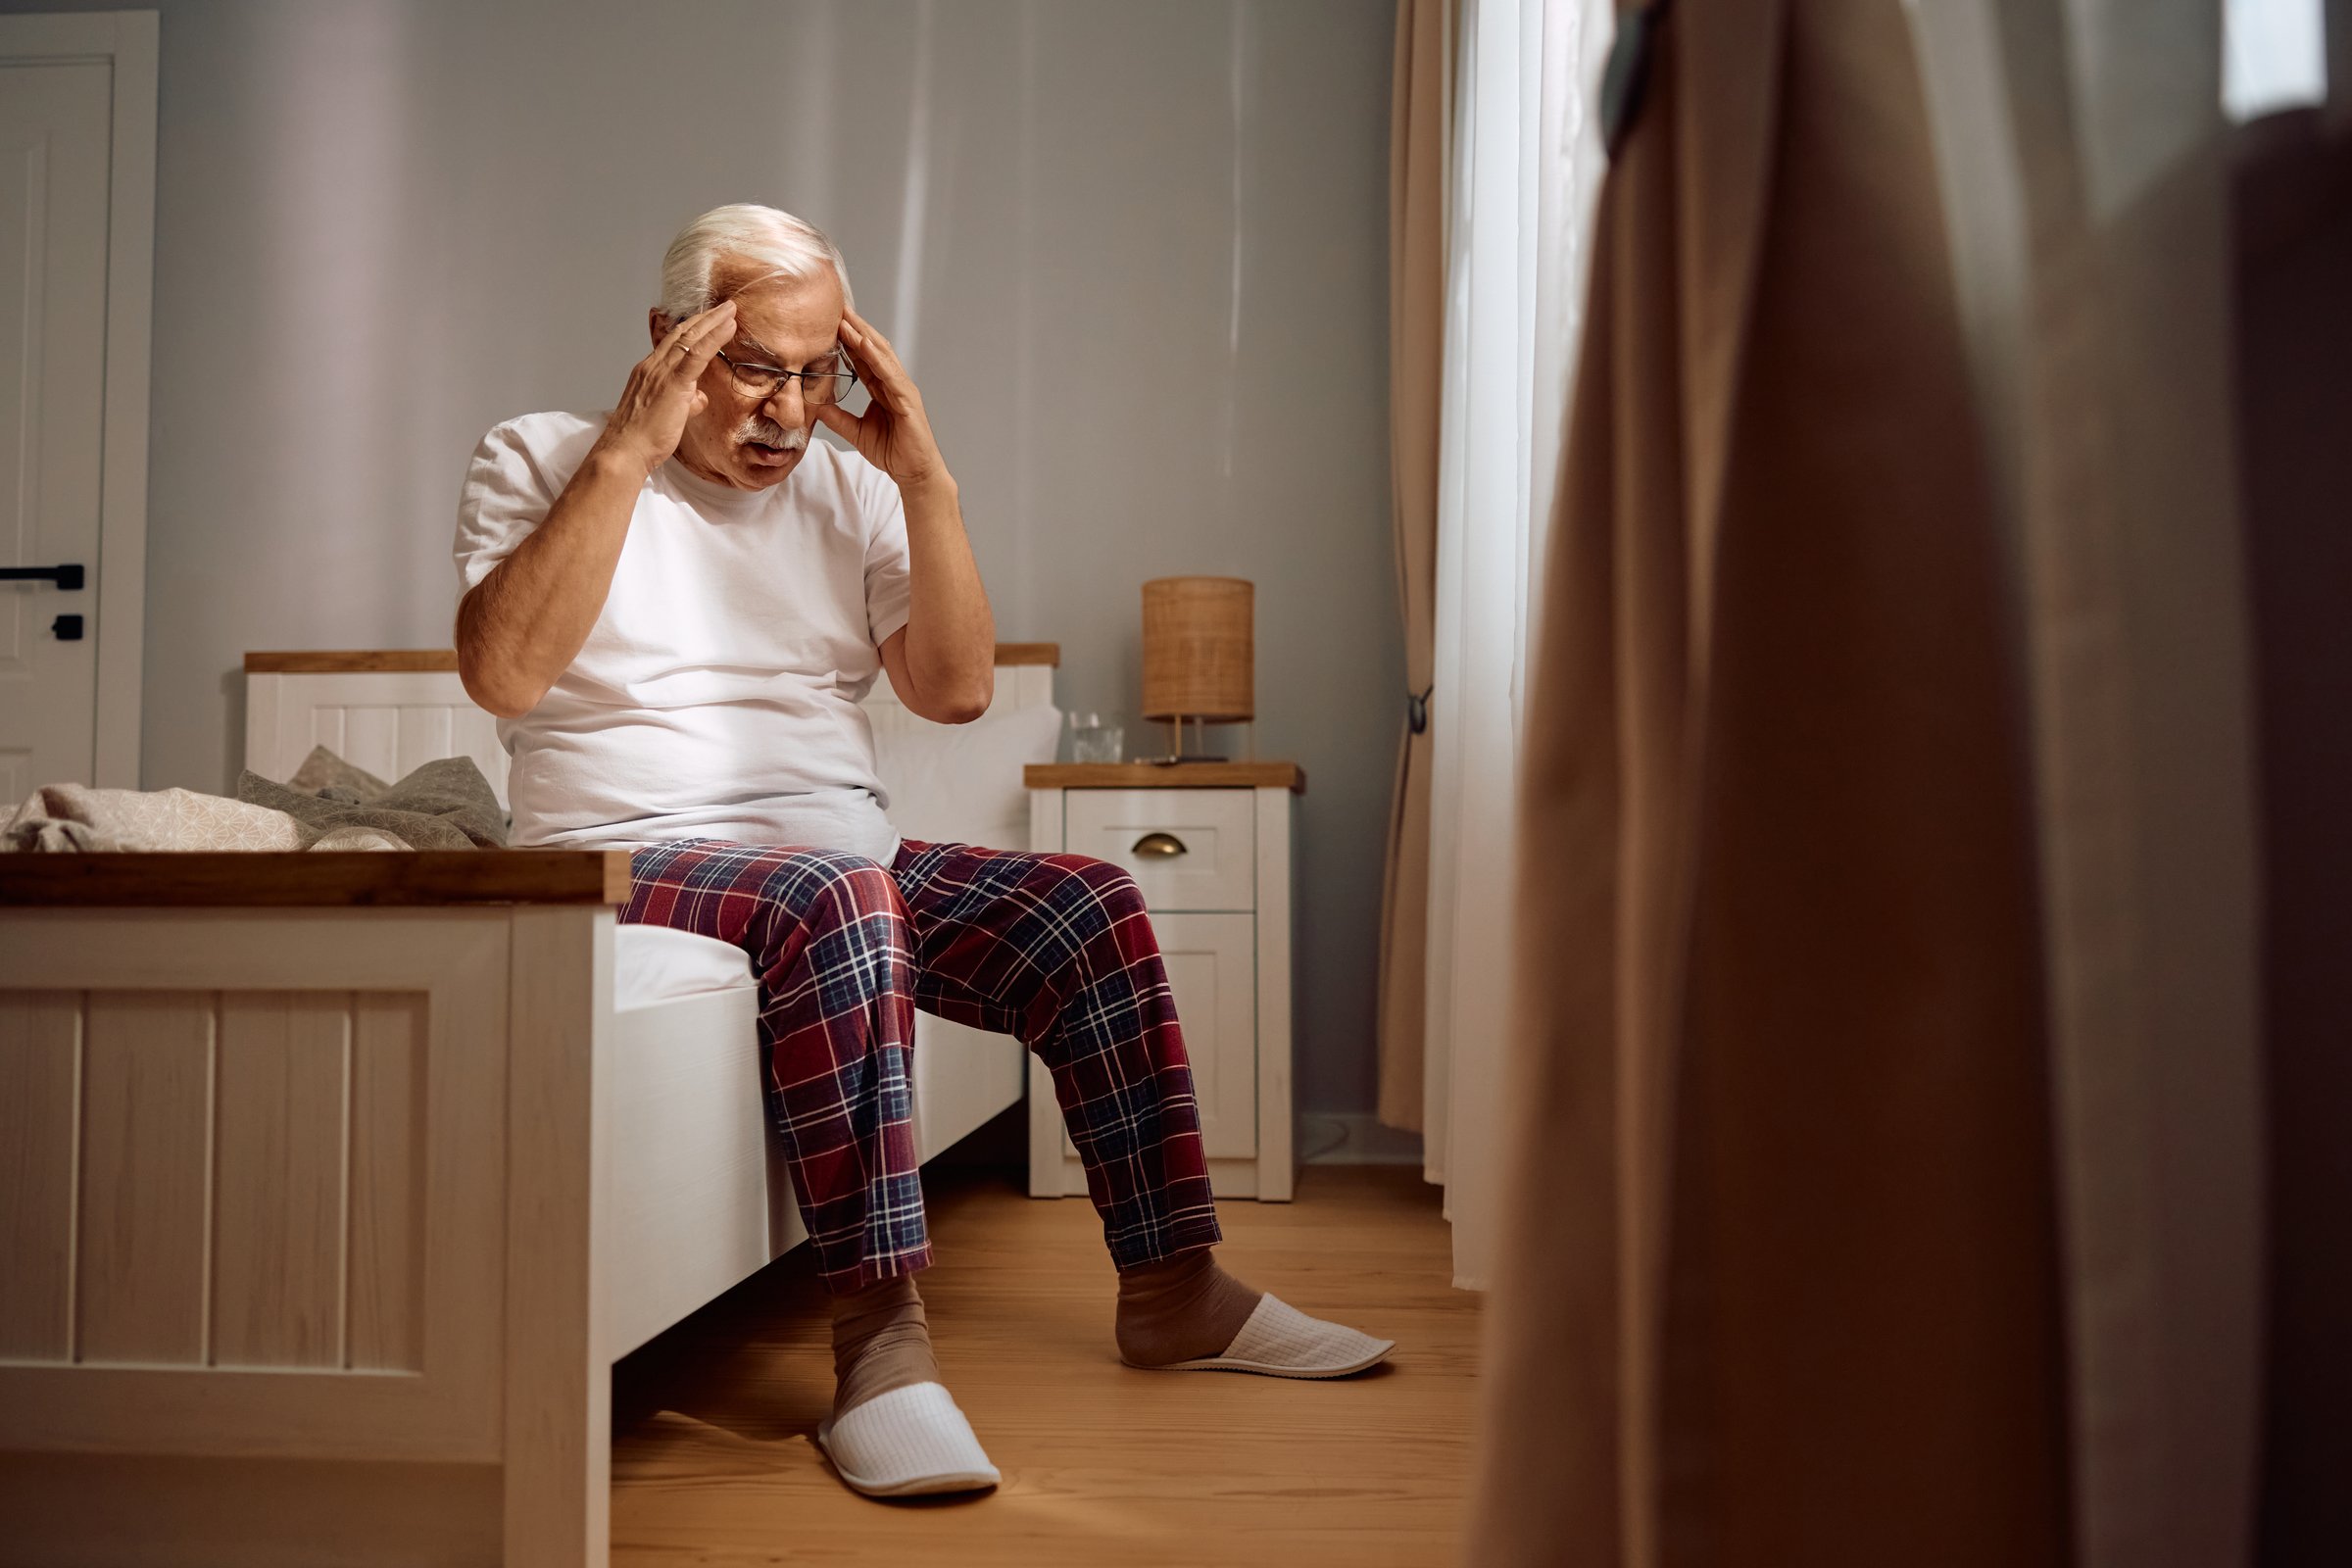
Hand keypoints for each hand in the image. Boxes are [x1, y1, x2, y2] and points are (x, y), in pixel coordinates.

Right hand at [596, 300, 735, 475]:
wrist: (625, 451)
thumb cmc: (641, 439)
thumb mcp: (666, 415)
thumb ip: (683, 402)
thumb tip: (698, 398)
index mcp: (648, 371)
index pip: (672, 343)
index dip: (691, 329)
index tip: (707, 320)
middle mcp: (653, 366)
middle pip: (682, 333)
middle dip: (705, 318)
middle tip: (724, 306)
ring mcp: (661, 372)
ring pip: (690, 338)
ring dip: (713, 321)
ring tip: (731, 310)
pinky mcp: (673, 384)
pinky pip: (697, 354)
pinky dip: (714, 338)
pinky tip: (728, 327)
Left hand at [816, 307, 949, 489]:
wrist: (914, 473)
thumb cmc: (893, 452)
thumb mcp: (857, 432)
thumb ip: (839, 418)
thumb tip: (817, 407)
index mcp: (882, 388)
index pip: (861, 357)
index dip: (846, 338)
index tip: (828, 321)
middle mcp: (893, 383)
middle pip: (872, 348)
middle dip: (854, 326)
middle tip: (836, 306)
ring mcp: (902, 388)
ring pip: (881, 355)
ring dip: (863, 334)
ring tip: (845, 317)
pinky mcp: (908, 399)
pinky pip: (890, 373)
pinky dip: (877, 357)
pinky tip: (863, 343)